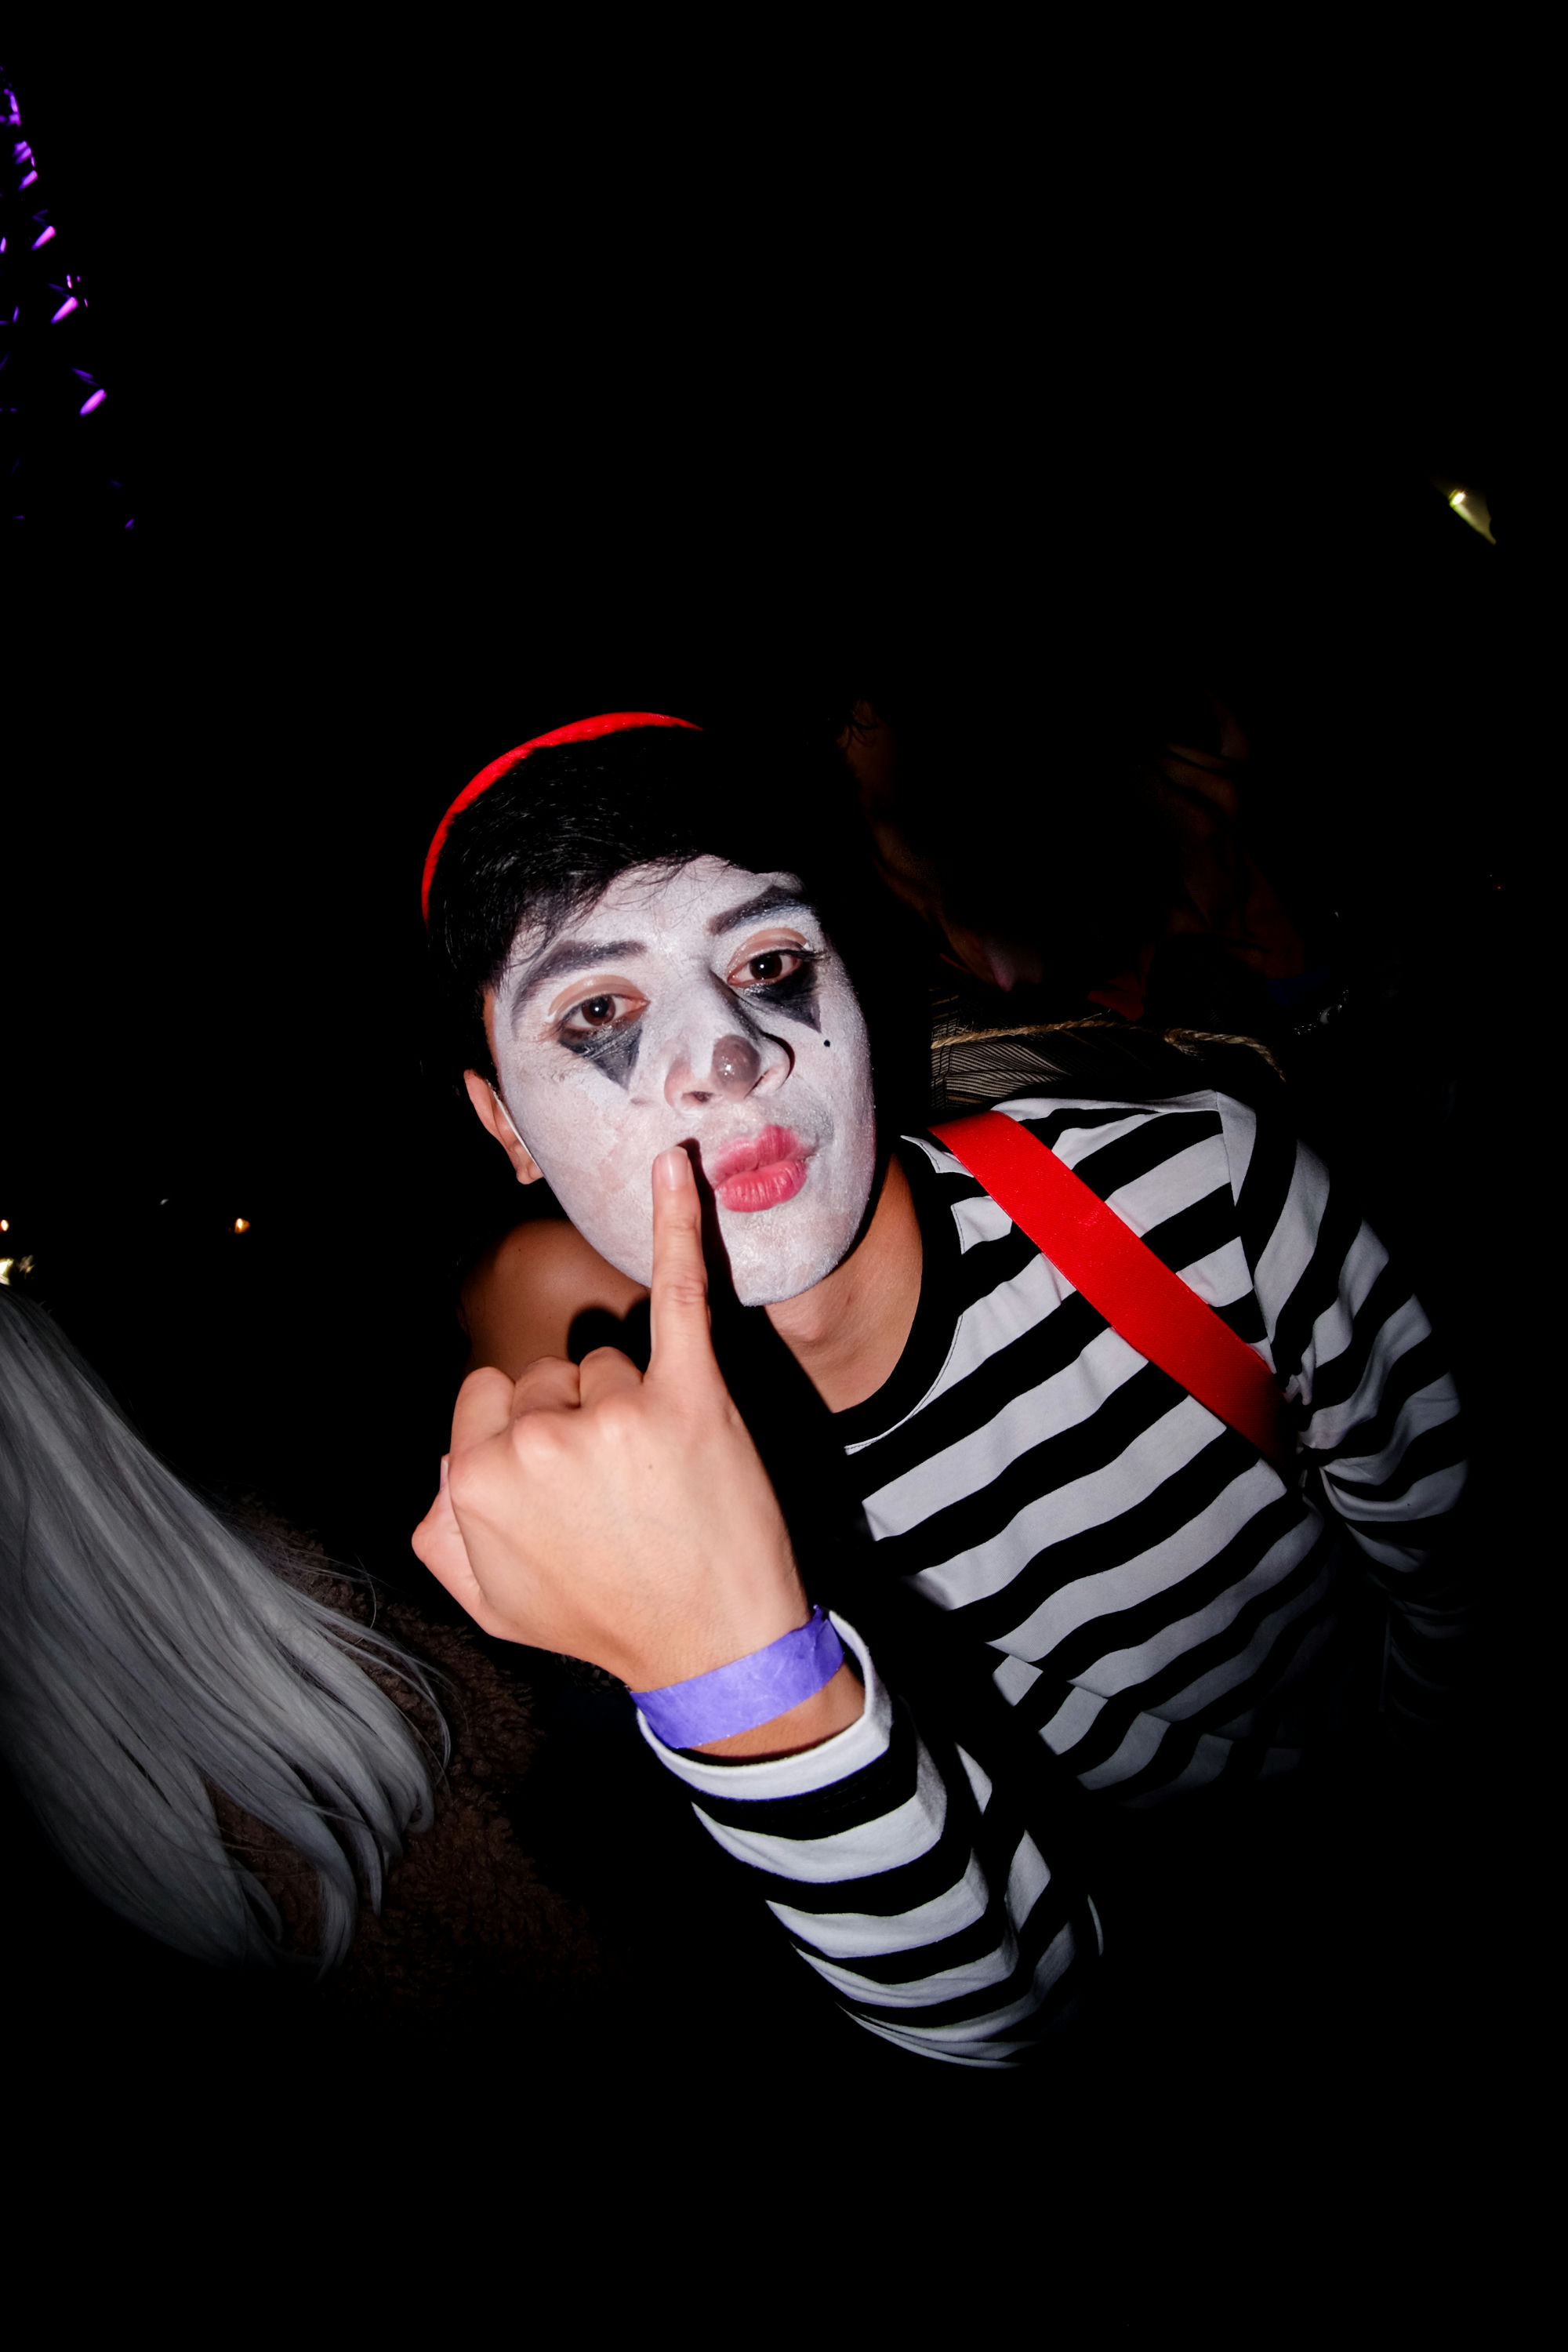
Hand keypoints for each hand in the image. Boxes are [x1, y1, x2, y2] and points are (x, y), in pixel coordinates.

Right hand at [413, 1146, 808, 1691]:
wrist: (717, 1649)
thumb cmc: (604, 1622)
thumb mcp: (490, 1601)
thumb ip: (439, 1529)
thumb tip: (444, 1464)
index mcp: (474, 1479)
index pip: (490, 1397)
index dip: (530, 1435)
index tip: (564, 1481)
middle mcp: (537, 1441)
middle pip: (549, 1376)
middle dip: (580, 1420)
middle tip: (622, 1493)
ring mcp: (617, 1416)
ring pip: (608, 1361)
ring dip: (634, 1403)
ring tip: (663, 1479)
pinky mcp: (693, 1397)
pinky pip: (680, 1293)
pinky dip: (678, 1224)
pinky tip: (671, 1166)